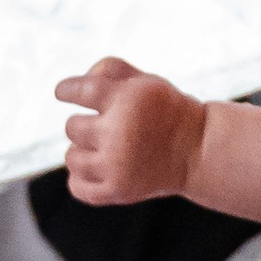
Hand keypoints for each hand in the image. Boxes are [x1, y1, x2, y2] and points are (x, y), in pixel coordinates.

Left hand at [56, 57, 201, 204]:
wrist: (197, 151)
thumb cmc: (166, 111)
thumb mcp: (145, 80)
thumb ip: (109, 69)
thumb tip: (69, 88)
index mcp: (127, 100)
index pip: (78, 90)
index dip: (66, 90)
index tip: (64, 92)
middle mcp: (119, 133)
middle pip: (72, 126)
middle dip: (87, 124)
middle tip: (110, 127)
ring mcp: (117, 165)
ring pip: (71, 157)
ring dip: (83, 151)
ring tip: (105, 149)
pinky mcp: (118, 190)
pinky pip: (77, 187)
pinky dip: (81, 179)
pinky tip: (98, 169)